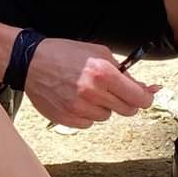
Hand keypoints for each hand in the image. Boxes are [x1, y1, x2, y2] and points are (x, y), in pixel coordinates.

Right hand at [24, 38, 159, 127]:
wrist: (31, 62)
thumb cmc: (64, 54)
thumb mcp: (98, 52)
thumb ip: (123, 71)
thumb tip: (146, 89)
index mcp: (103, 73)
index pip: (139, 98)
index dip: (145, 97)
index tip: (145, 95)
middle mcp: (92, 93)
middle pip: (127, 110)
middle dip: (124, 101)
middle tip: (112, 90)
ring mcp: (79, 109)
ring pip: (106, 116)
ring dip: (102, 106)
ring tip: (86, 91)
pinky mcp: (67, 119)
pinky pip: (88, 124)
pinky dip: (86, 114)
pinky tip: (75, 99)